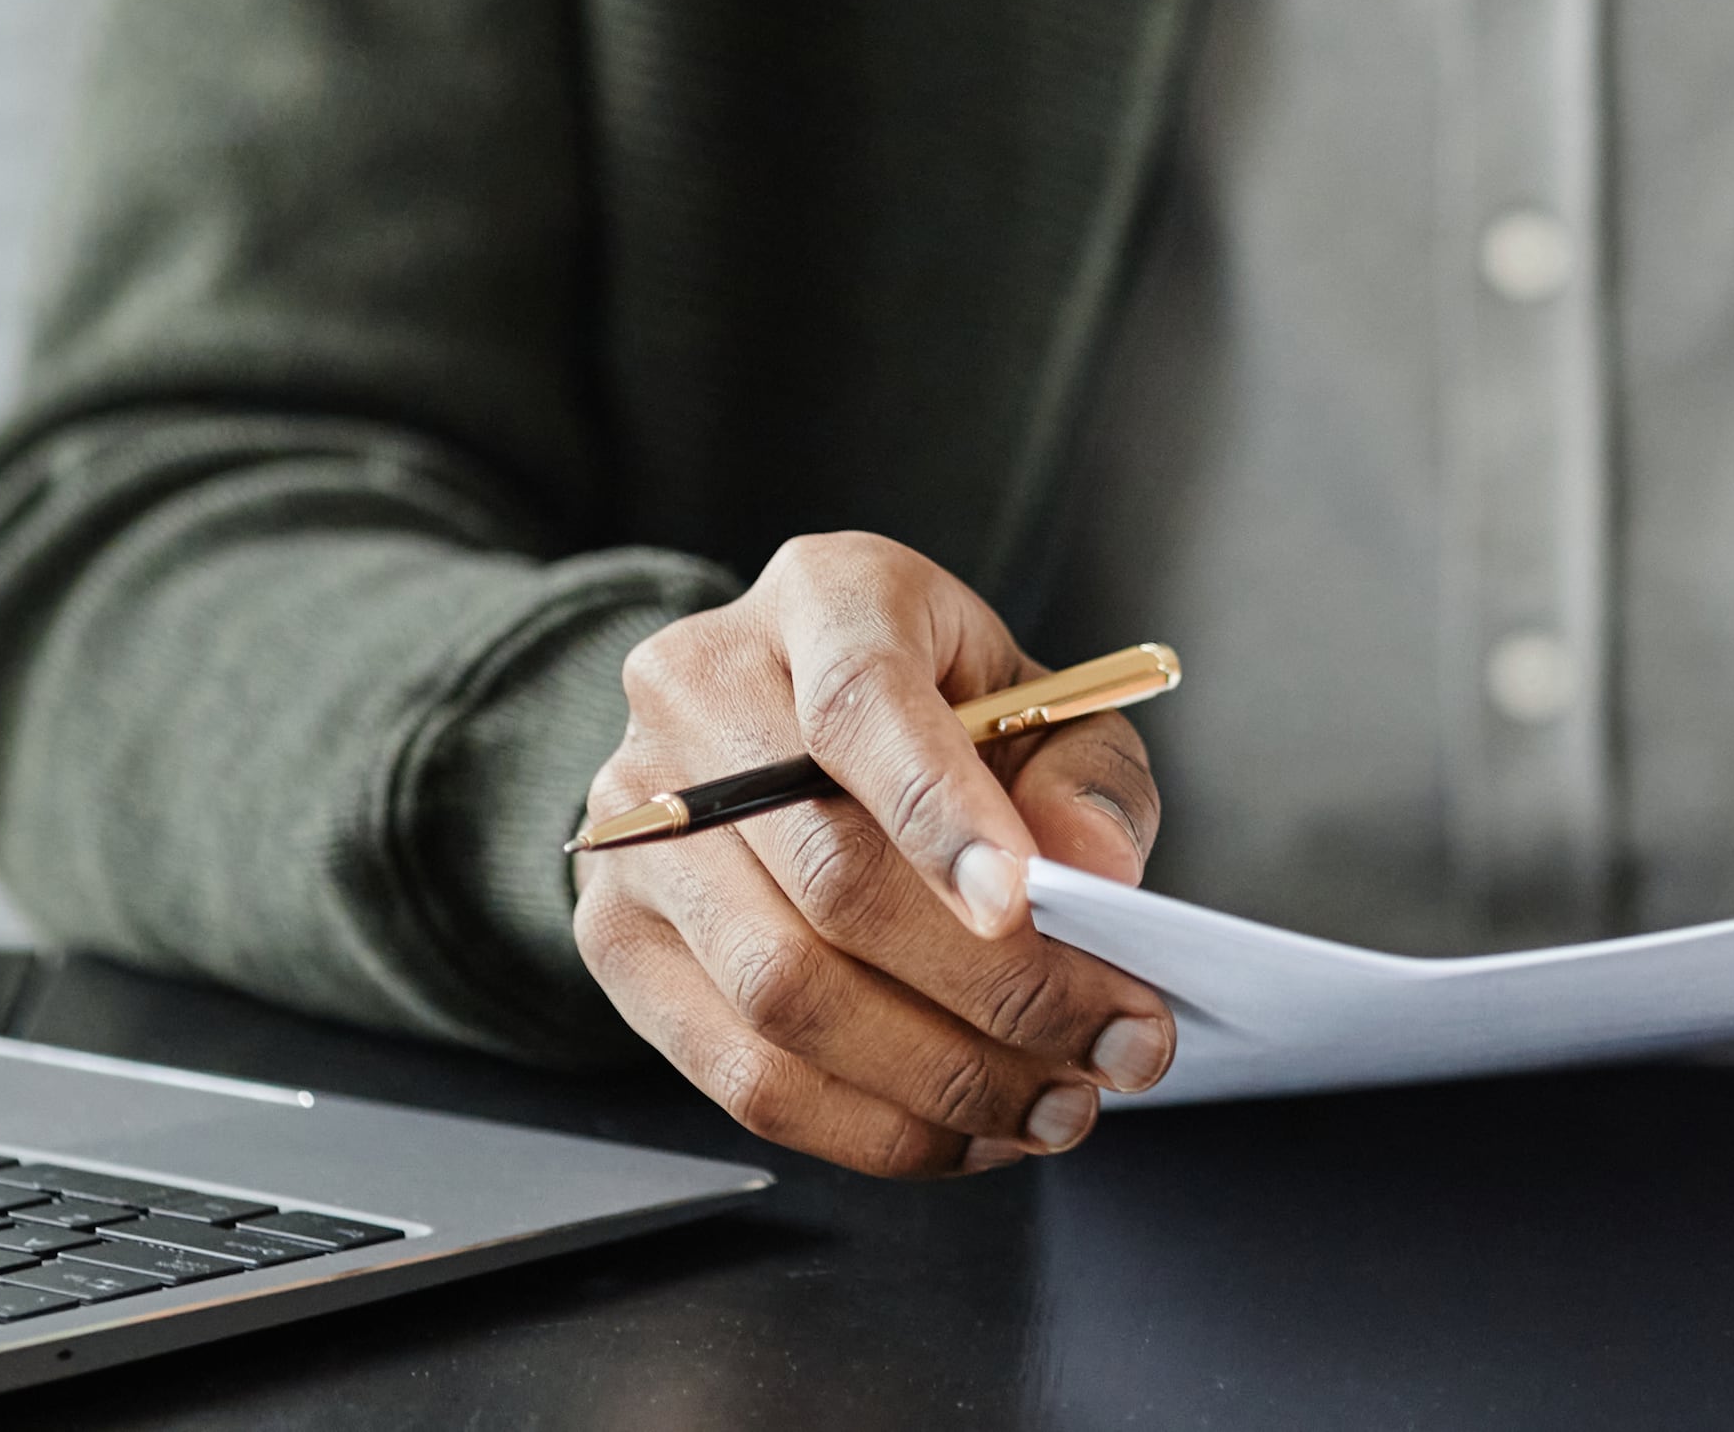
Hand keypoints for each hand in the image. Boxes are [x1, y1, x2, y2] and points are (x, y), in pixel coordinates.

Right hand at [573, 532, 1173, 1178]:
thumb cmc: (942, 715)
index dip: (939, 811)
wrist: (786, 730)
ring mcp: (639, 824)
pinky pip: (739, 1073)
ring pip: (782, 993)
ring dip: (941, 1078)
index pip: (862, 704)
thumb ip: (1087, 775)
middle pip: (832, 876)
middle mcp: (700, 695)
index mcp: (822, 599)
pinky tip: (967, 1133)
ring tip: (1058, 1106)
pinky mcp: (616, 939)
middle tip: (1117, 1044)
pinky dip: (869, 1126)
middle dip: (995, 990)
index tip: (1022, 906)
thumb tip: (1092, 871)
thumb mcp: (1043, 704)